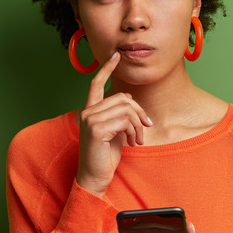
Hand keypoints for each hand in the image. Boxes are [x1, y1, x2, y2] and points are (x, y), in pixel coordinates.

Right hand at [76, 52, 151, 197]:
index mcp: (90, 111)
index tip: (116, 56)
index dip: (106, 69)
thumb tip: (131, 101)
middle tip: (145, 129)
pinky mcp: (96, 128)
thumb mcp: (115, 131)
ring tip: (137, 139)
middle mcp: (87, 112)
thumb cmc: (105, 156)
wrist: (96, 177)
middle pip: (123, 98)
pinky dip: (134, 131)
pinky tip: (132, 142)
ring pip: (126, 109)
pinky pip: (125, 120)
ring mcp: (89, 119)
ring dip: (138, 125)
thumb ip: (119, 115)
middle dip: (139, 112)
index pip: (96, 84)